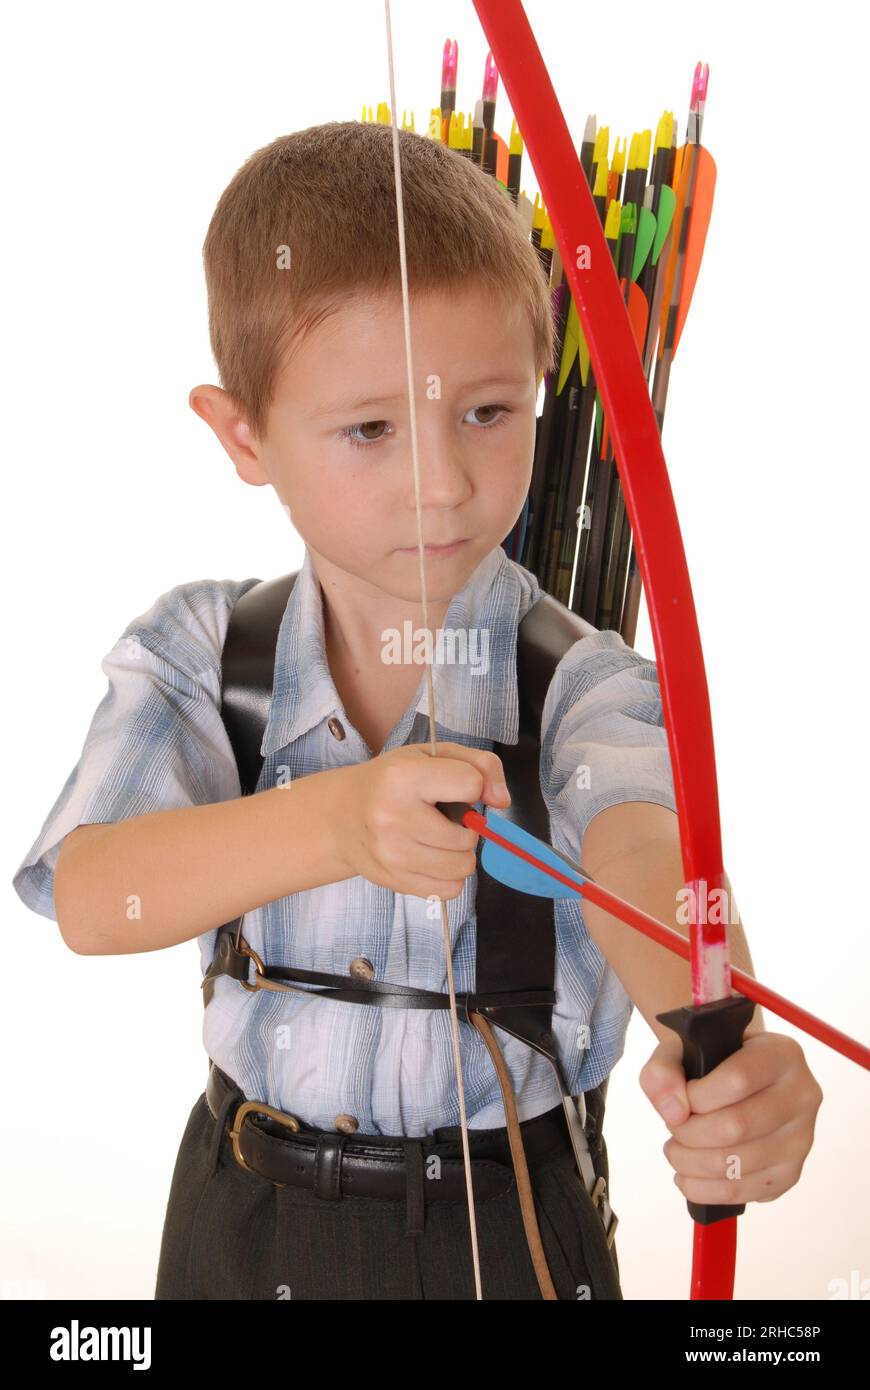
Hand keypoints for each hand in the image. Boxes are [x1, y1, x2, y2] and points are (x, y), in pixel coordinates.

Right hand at [335, 742, 510, 900]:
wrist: (341, 816)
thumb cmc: (392, 781)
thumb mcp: (433, 755)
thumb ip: (479, 765)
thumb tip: (502, 801)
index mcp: (402, 776)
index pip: (470, 784)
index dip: (471, 786)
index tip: (452, 786)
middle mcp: (392, 817)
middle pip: (469, 837)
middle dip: (466, 827)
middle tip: (443, 817)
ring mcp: (391, 854)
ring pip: (462, 867)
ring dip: (459, 854)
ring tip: (438, 838)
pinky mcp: (393, 881)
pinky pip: (449, 890)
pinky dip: (448, 876)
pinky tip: (430, 858)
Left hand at [640, 1031, 822, 1207]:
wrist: (738, 1082)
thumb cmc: (709, 1062)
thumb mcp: (681, 1050)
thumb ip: (663, 1070)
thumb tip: (673, 1112)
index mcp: (782, 1054)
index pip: (737, 1080)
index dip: (696, 1097)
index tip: (679, 1100)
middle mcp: (802, 1095)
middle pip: (736, 1127)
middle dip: (688, 1134)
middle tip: (672, 1129)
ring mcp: (801, 1139)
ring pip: (736, 1164)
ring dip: (690, 1163)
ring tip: (676, 1150)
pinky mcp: (789, 1174)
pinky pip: (741, 1193)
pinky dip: (702, 1189)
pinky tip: (688, 1174)